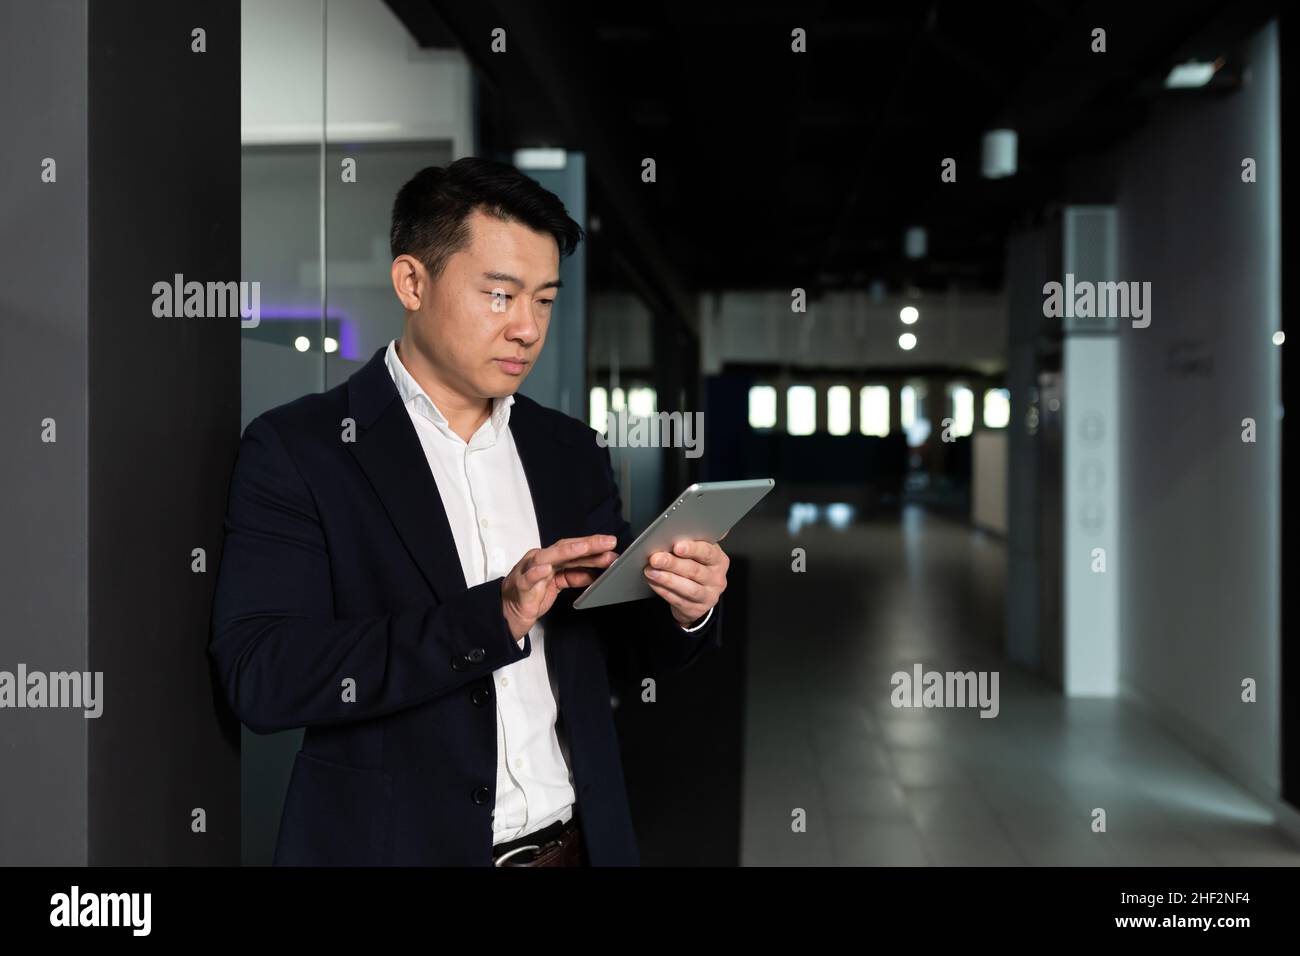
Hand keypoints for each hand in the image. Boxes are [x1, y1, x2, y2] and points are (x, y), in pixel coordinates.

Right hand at [501, 535, 618, 640]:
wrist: (509, 613)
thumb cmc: (532, 595)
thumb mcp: (559, 584)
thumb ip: (575, 576)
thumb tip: (596, 573)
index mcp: (550, 558)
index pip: (574, 548)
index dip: (593, 546)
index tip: (611, 545)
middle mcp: (540, 559)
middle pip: (565, 548)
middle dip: (588, 545)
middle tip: (608, 542)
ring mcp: (529, 570)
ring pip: (548, 557)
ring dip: (567, 552)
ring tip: (584, 548)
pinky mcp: (521, 585)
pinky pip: (528, 578)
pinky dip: (537, 572)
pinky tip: (547, 569)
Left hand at [643, 538, 728, 627]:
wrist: (698, 597)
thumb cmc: (697, 568)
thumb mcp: (700, 553)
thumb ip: (695, 541)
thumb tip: (687, 522)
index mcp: (719, 560)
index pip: (708, 552)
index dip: (692, 549)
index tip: (677, 546)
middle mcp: (717, 578)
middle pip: (694, 570)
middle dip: (673, 563)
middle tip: (656, 558)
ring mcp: (708, 596)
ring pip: (687, 588)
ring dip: (667, 579)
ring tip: (651, 571)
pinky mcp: (696, 609)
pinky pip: (678, 600)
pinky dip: (663, 590)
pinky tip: (653, 582)